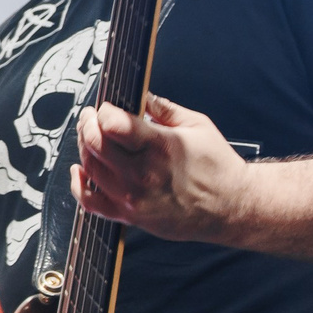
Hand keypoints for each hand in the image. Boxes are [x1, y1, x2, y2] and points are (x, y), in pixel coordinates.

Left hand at [69, 94, 254, 244]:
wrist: (232, 208)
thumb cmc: (219, 169)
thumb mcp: (198, 125)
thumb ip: (163, 108)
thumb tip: (141, 96)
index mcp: (161, 147)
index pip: (112, 123)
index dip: (103, 110)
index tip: (105, 106)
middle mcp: (143, 174)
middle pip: (95, 143)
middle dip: (88, 123)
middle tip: (91, 116)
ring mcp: (134, 197)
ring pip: (90, 168)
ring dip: (84, 147)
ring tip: (91, 136)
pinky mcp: (131, 216)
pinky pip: (91, 203)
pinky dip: (79, 184)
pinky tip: (80, 170)